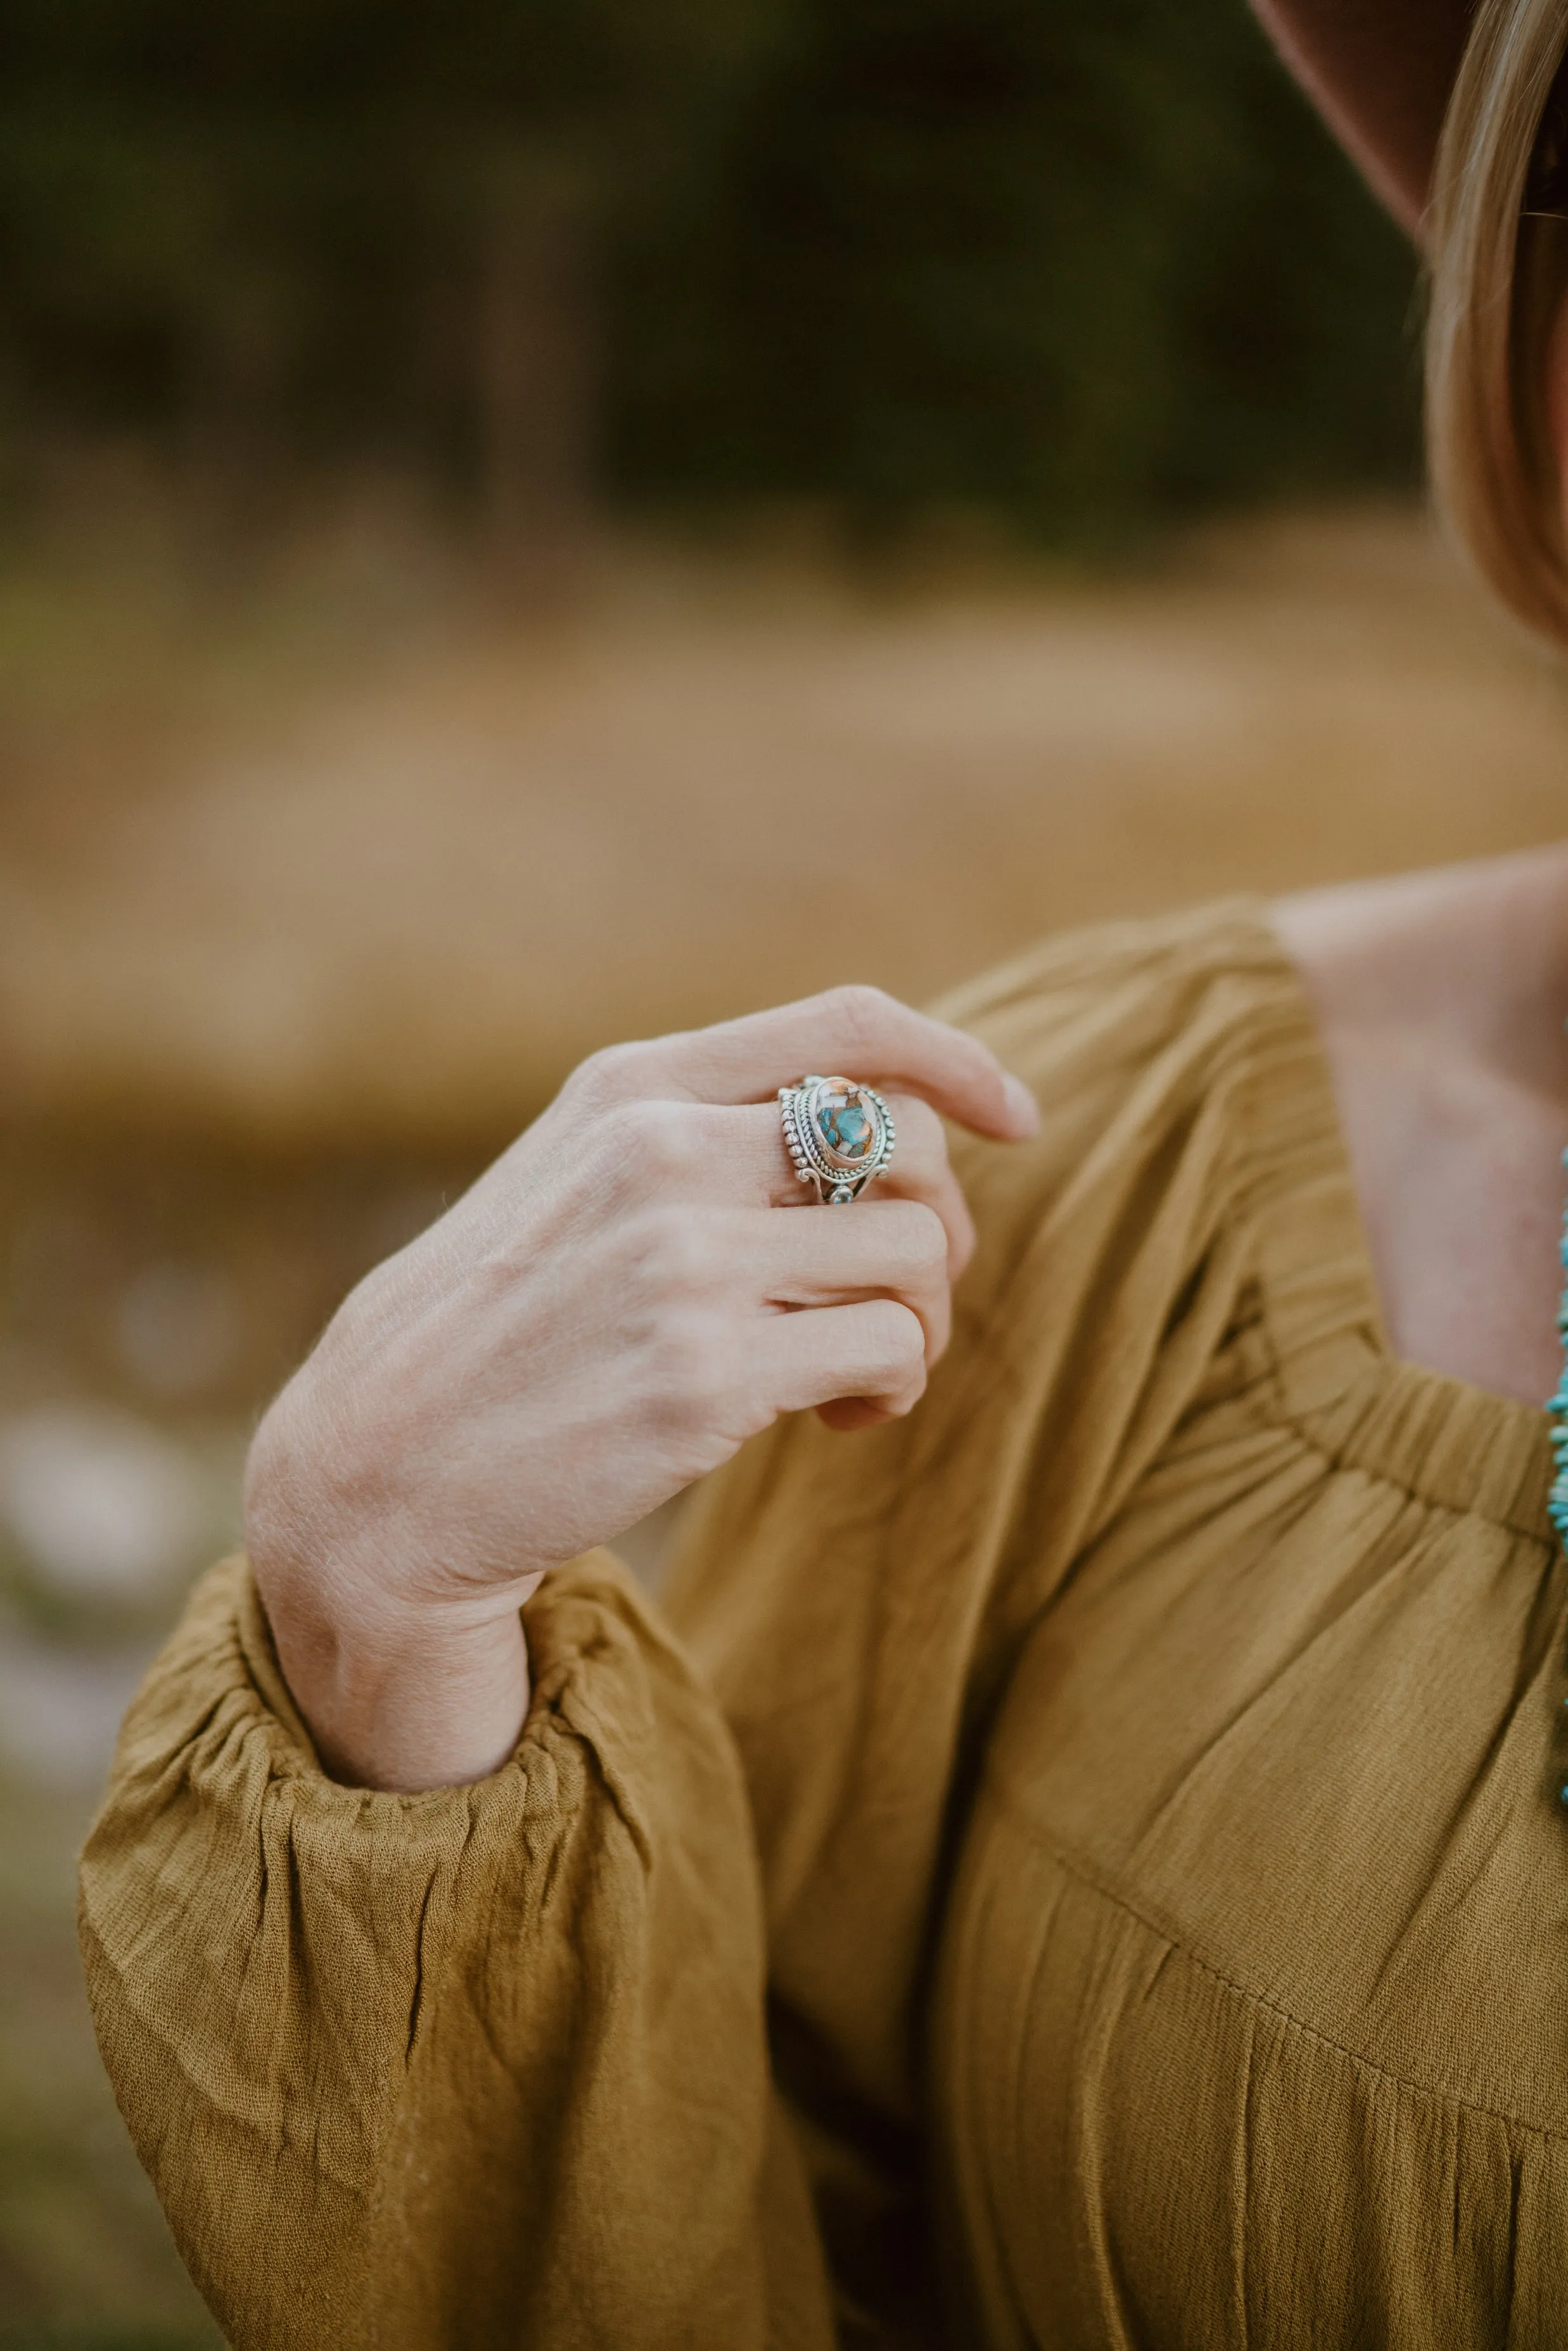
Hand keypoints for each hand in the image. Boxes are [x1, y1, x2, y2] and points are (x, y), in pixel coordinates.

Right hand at [244, 986, 1037, 1789]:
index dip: (958, 1061)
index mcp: (635, 1086)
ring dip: (919, 1322)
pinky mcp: (703, 1375)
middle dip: (941, 1228)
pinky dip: (891, 1385)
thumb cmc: (499, 1327)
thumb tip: (884, 1129)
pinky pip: (890, 1349)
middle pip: (910, 1147)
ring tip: (852, 1372)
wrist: (382, 1466)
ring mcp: (681, 1261)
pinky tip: (835, 1417)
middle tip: (897, 1299)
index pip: (847, 1023)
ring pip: (919, 1251)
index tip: (1016, 1118)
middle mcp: (663, 1151)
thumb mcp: (577, 1177)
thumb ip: (701, 1131)